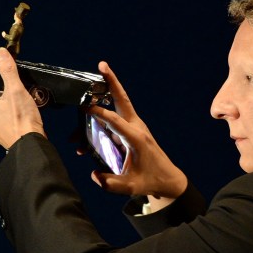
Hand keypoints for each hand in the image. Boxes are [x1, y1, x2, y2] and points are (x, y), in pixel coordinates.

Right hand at [87, 61, 186, 206]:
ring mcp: (135, 128)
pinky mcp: (132, 132)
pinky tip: (85, 137)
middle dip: (111, 81)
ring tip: (85, 98)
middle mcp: (136, 128)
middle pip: (122, 99)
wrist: (168, 180)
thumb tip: (94, 176)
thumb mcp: (131, 187)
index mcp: (136, 138)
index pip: (114, 119)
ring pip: (117, 106)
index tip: (84, 108)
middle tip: (101, 64)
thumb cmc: (151, 181)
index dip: (99, 112)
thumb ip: (111, 184)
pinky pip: (114, 122)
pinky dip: (101, 120)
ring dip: (103, 98)